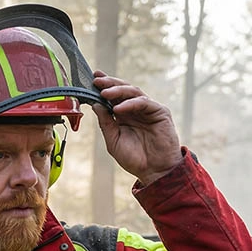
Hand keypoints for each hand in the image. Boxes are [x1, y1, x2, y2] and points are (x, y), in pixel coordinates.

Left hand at [92, 71, 182, 185]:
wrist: (154, 171)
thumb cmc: (134, 158)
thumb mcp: (113, 140)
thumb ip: (105, 122)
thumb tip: (95, 104)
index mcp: (123, 115)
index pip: (112, 96)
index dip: (103, 86)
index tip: (91, 79)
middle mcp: (135, 109)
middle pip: (122, 90)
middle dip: (109, 83)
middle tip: (97, 80)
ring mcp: (148, 109)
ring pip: (133, 92)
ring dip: (118, 90)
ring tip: (105, 93)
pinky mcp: (160, 112)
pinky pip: (144, 102)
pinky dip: (130, 103)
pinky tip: (118, 108)